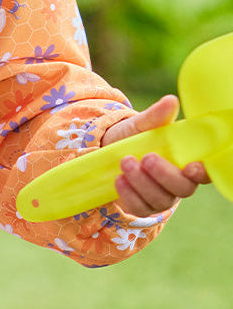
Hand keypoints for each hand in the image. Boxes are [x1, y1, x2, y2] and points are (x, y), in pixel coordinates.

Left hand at [101, 94, 210, 216]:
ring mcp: (161, 197)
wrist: (105, 150)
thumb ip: (156, 116)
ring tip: (125, 162)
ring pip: (160, 199)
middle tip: (146, 158)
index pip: (203, 172)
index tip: (191, 167)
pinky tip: (118, 180)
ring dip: (142, 182)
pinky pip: (140, 208)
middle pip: (182, 188)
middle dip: (164, 175)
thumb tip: (170, 101)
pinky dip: (129, 194)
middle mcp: (177, 182)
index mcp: (184, 161)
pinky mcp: (142, 206)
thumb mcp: (141, 125)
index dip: (202, 173)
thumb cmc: (132, 137)